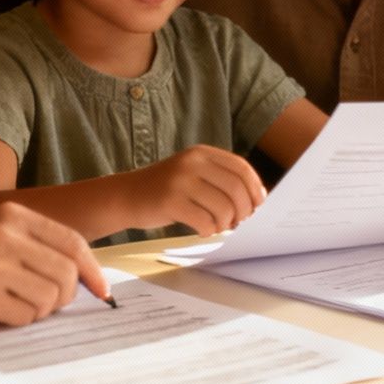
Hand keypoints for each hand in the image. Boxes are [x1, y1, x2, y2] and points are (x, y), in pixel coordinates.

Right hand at [0, 202, 106, 325]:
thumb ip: (30, 244)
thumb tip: (79, 275)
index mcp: (13, 216)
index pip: (72, 243)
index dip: (92, 271)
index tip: (100, 291)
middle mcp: (7, 236)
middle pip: (66, 275)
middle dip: (63, 298)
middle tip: (43, 305)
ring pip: (48, 300)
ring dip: (36, 311)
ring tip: (10, 305)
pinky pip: (23, 318)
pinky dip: (15, 321)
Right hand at [119, 145, 266, 235]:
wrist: (126, 195)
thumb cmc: (166, 190)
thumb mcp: (192, 173)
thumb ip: (220, 180)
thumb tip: (256, 199)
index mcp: (201, 153)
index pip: (241, 168)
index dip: (254, 188)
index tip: (257, 205)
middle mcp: (192, 163)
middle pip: (236, 189)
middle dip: (243, 210)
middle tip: (237, 222)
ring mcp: (180, 181)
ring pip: (223, 208)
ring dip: (225, 223)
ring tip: (216, 226)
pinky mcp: (170, 201)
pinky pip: (205, 221)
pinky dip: (209, 230)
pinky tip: (201, 230)